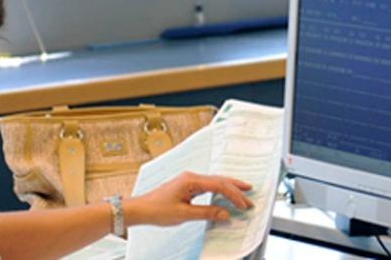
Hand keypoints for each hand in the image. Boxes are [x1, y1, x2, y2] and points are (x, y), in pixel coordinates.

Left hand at [123, 171, 252, 226]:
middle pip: (219, 180)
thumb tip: (225, 214)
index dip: (234, 195)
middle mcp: (191, 177)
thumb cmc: (157, 210)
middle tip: (250, 195)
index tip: (244, 205)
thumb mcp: (184, 214)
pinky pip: (207, 186)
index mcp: (190, 180)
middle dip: (235, 188)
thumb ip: (206, 213)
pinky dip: (219, 190)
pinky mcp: (186, 186)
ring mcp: (188, 180)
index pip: (219, 185)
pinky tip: (225, 195)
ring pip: (214, 181)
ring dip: (229, 187)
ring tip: (243, 192)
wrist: (140, 209)